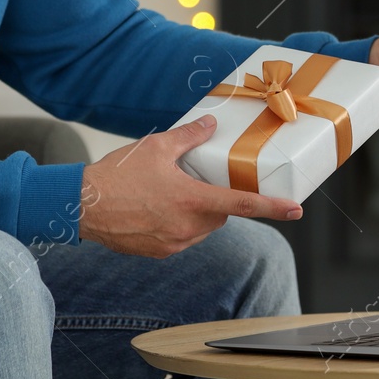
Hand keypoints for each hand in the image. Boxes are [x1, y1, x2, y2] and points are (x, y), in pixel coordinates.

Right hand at [78, 114, 302, 258]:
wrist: (83, 206)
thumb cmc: (117, 176)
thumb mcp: (155, 147)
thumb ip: (188, 137)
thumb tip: (209, 125)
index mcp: (192, 201)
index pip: (242, 205)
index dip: (272, 208)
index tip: (295, 211)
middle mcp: (187, 227)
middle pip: (219, 215)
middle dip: (214, 199)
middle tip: (193, 180)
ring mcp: (173, 243)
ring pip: (200, 228)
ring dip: (195, 212)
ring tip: (167, 193)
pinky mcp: (159, 253)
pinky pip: (181, 238)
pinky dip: (176, 224)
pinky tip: (154, 209)